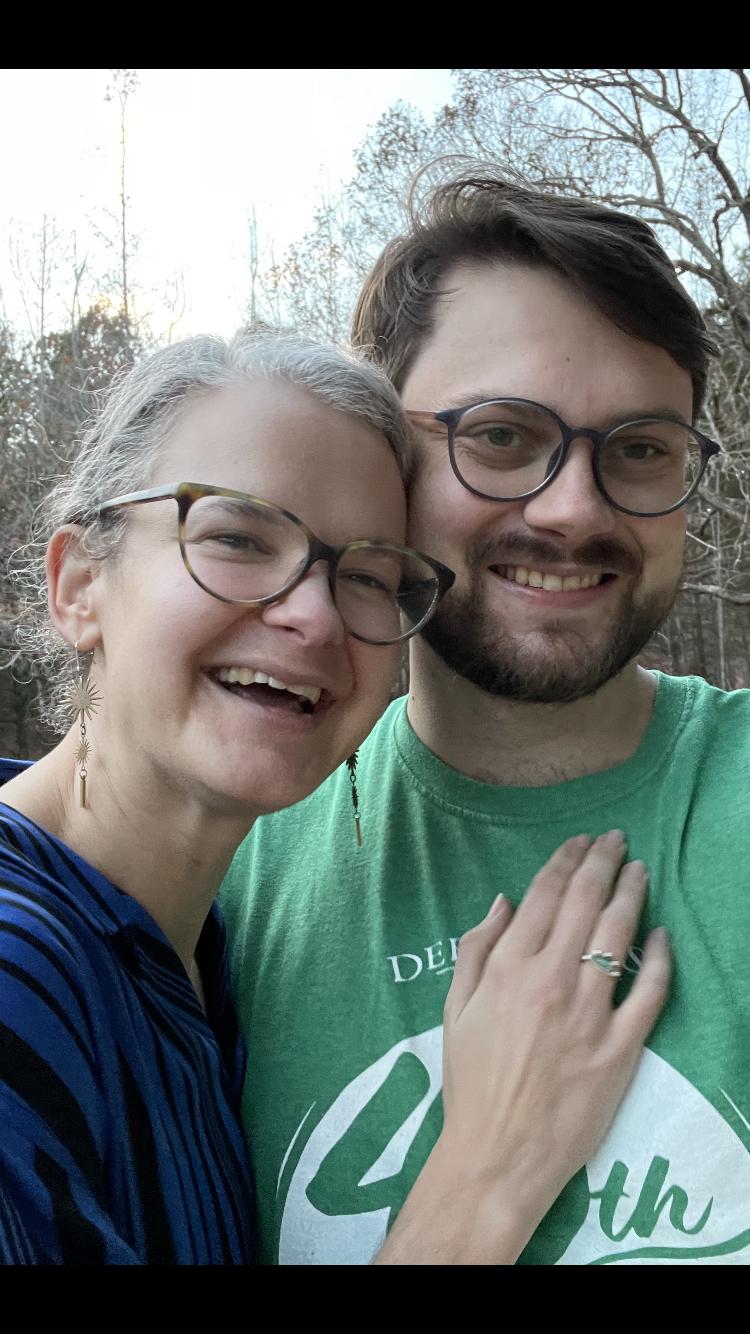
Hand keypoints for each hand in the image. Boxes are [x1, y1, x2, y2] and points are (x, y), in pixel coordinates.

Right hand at [374, 831, 670, 1264]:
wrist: (497, 1155)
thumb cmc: (471, 1084)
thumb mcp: (455, 1009)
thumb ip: (476, 951)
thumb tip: (502, 902)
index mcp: (507, 969)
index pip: (543, 896)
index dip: (564, 862)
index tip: (579, 843)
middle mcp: (549, 981)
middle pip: (584, 904)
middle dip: (602, 863)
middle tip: (616, 840)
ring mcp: (588, 1014)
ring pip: (618, 937)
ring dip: (631, 895)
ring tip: (638, 870)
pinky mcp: (619, 1049)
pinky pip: (649, 993)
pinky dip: (659, 959)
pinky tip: (662, 935)